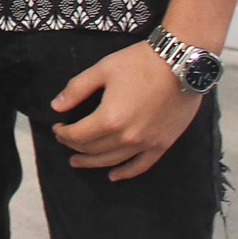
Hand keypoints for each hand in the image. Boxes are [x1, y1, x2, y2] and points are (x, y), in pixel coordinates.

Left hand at [48, 42, 202, 180]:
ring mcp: (146, 143)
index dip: (63, 134)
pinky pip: (141, 165)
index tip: (57, 128)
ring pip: (113, 161)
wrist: (180, 63)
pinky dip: (126, 172)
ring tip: (78, 161)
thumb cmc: (140, 62)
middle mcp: (126, 136)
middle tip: (65, 142)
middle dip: (74, 146)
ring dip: (93, 163)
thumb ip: (76, 89)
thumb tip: (56, 106)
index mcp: (109, 118)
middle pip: (93, 149)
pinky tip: (114, 175)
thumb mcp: (102, 69)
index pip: (77, 135)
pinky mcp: (162, 144)